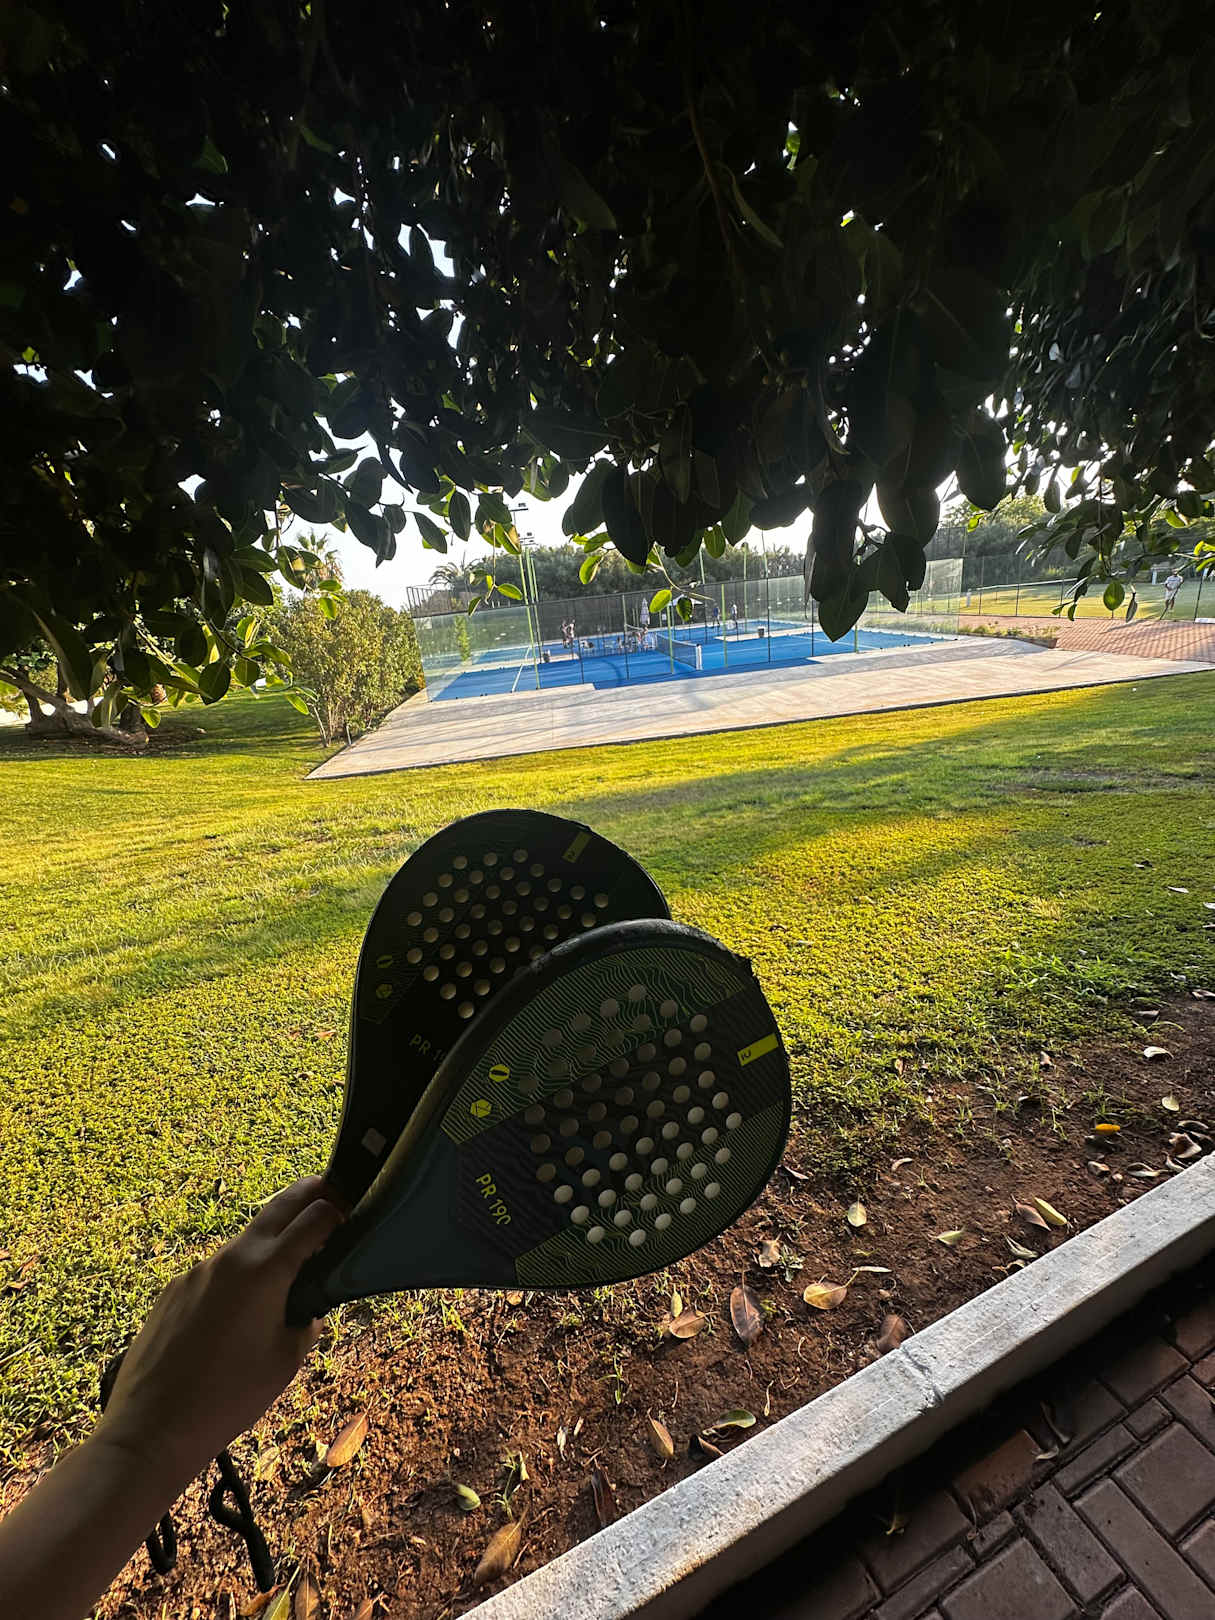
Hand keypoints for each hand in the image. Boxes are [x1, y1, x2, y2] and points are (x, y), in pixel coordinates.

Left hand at [94, 1178, 343, 1487]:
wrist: (152, 1427)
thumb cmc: (228, 1398)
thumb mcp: (285, 1361)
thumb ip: (306, 1323)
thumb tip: (309, 1309)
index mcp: (265, 1271)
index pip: (313, 1218)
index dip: (338, 1210)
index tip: (352, 1211)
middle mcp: (231, 1258)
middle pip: (279, 1206)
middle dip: (309, 1194)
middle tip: (332, 1192)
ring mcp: (197, 1271)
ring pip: (245, 1245)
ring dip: (271, 1246)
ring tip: (285, 1280)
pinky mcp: (174, 1290)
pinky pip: (216, 1273)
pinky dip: (238, 1279)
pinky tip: (236, 1319)